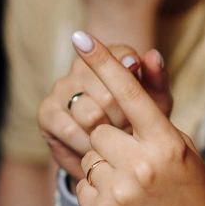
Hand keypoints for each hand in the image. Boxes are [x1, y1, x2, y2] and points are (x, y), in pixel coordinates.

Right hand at [38, 44, 170, 179]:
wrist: (113, 150)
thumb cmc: (141, 120)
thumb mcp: (156, 102)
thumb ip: (157, 78)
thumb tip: (152, 54)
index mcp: (110, 55)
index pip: (122, 58)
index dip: (132, 78)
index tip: (136, 78)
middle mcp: (82, 66)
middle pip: (109, 94)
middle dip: (125, 120)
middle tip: (131, 134)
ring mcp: (62, 87)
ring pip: (90, 114)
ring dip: (107, 136)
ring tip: (115, 144)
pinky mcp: (47, 111)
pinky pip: (70, 130)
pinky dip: (86, 145)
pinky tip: (95, 150)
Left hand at [70, 31, 204, 205]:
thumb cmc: (190, 197)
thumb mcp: (184, 151)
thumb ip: (158, 114)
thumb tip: (143, 61)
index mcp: (166, 143)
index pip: (129, 92)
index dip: (103, 62)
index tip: (81, 36)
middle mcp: (142, 164)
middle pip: (98, 125)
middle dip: (103, 134)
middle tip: (122, 151)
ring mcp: (120, 191)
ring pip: (88, 155)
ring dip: (100, 164)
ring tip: (129, 186)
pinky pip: (82, 183)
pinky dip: (96, 189)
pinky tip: (121, 204)